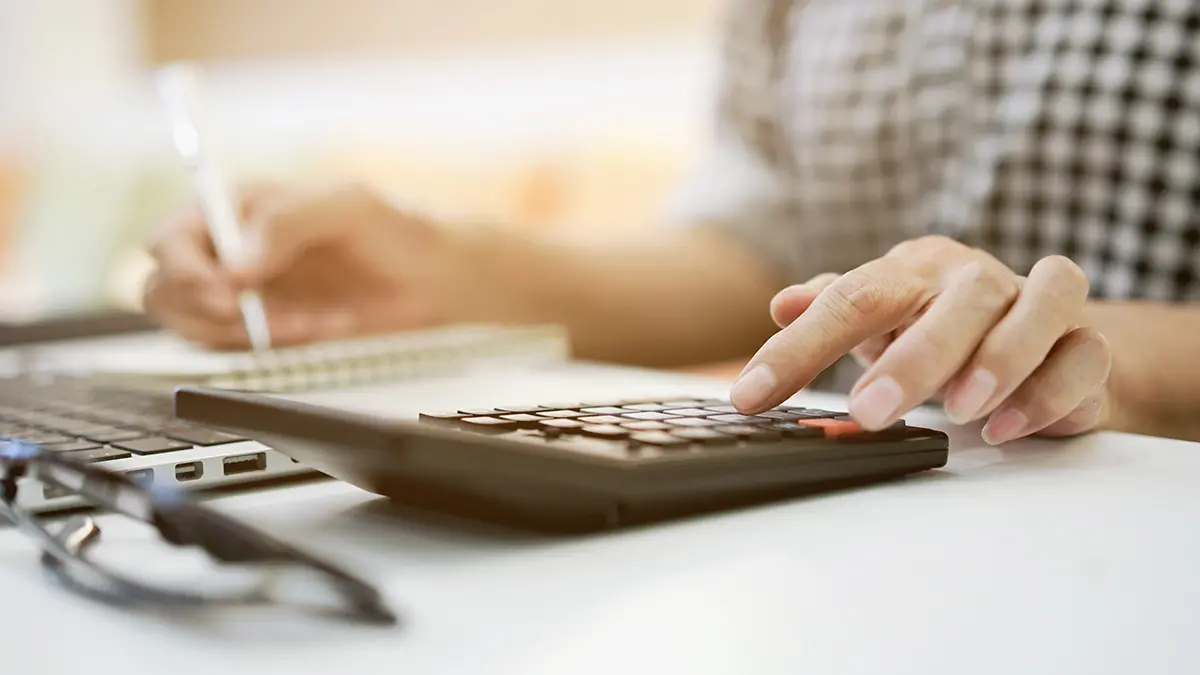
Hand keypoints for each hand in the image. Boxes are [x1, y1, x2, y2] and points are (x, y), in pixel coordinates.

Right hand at [142, 182, 489, 348]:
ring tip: (304, 320)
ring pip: (192, 324)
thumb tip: (237, 262)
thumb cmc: (397, 230)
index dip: (183, 267)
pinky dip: (274, 347)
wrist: (435, 281)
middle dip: (203, 309)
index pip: (170, 236)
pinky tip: (320, 326)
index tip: (226, 289)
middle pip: (163, 286)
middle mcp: (230, 250)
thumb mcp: (351, 207)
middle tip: (256, 316)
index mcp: (238, 208)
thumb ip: (291, 221)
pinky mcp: (266, 331)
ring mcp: (244, 294)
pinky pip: (239, 350)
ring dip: (243, 332)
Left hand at [731, 236, 1112, 444]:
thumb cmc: (940, 326)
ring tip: (959, 410)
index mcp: (914, 271)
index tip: (752, 396)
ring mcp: (1039, 304)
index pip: (852, 298)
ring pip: (1037, 308)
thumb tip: (782, 304)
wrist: (1040, 337)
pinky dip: (1049, 390)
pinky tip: (1007, 425)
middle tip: (869, 412)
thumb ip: (833, 309)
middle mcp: (977, 279)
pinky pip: (1084, 356)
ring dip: (998, 359)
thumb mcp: (880, 318)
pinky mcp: (1087, 344)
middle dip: (912, 358)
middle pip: (955, 300)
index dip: (797, 349)